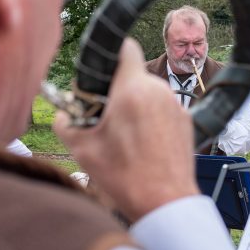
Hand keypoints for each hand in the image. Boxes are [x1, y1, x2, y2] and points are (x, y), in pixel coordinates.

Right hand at [54, 39, 197, 222]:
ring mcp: (175, 105)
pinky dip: (151, 119)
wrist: (165, 202)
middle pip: (132, 75)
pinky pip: (162, 108)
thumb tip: (63, 113)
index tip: (99, 72)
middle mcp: (158, 90)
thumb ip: (65, 123)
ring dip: (134, 105)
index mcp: (131, 90)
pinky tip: (143, 144)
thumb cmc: (124, 177)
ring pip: (148, 92)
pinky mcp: (186, 120)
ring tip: (124, 136)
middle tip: (104, 115)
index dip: (109, 55)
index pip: (124, 47)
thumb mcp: (82, 149)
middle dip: (117, 89)